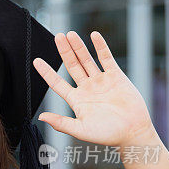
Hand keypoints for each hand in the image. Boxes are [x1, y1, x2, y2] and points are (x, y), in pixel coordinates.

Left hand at [33, 30, 153, 146]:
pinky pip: (106, 58)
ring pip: (87, 60)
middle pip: (72, 66)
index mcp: (76, 100)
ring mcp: (101, 81)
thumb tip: (41, 117)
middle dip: (64, 51)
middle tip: (57, 36)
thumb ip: (61, 123)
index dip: (47, 72)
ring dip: (79, 47)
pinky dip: (100, 46)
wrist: (133, 132)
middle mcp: (87, 88)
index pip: (57, 83)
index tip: (36, 61)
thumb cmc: (107, 135)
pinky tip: (94, 35)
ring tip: (70, 34)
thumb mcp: (81, 130)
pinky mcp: (116, 76)